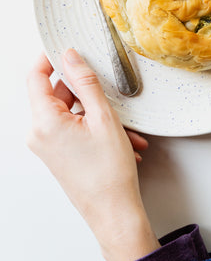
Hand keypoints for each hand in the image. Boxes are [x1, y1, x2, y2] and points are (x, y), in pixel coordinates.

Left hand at [27, 49, 159, 260]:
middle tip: (110, 92)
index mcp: (44, 122)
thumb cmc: (109, 172)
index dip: (49, 57)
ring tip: (125, 128)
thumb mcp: (103, 117)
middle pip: (57, 94)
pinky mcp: (57, 153)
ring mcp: (47, 145)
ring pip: (71, 112)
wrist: (114, 213)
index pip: (35, 76)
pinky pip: (73, 128)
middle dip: (87, 92)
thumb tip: (71, 57)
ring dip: (98, 114)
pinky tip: (121, 139)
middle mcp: (39, 133)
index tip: (66, 47)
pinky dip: (95, 128)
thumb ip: (85, 82)